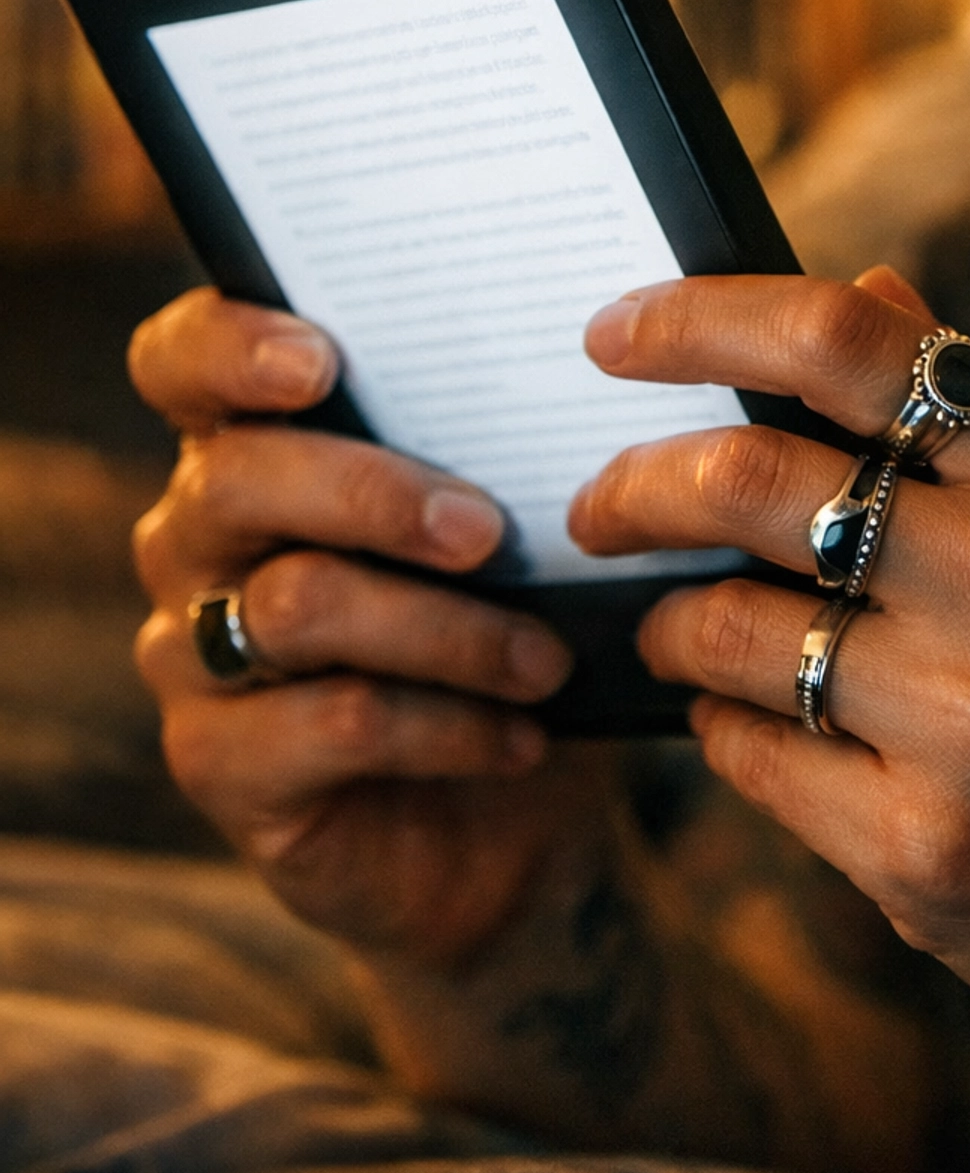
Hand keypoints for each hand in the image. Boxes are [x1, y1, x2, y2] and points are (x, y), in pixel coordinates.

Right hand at [129, 288, 598, 971]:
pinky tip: (519, 737)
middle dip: (373, 494)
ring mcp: (191, 655)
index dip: (227, 347)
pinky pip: (332, 723)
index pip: (181, 362)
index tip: (323, 361)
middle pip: (234, 479)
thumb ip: (492, 446)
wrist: (506, 825)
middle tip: (487, 530)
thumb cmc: (504, 629)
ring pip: (297, 605)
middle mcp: (194, 539)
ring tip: (546, 660)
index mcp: (250, 444)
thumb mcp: (507, 530)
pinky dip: (448, 725)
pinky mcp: (218, 764)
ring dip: (447, 629)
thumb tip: (585, 354)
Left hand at [570, 266, 969, 1169]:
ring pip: (724, 630)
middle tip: (597, 505)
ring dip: (670, 622)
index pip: (844, 343)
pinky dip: (718, 726)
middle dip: (633, 485)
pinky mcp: (928, 855)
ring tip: (675, 627)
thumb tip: (866, 286)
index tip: (614, 333)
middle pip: (748, 481)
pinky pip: (749, 757)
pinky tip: (741, 721)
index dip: (703, 319)